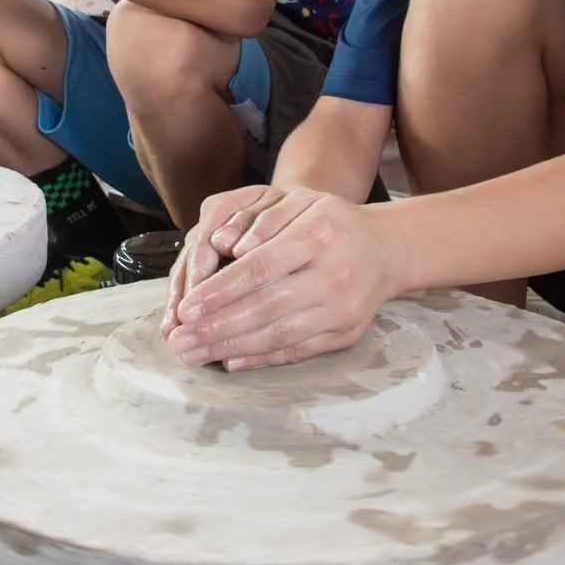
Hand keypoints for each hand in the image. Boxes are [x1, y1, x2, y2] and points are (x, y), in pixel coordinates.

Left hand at [161, 185, 400, 370]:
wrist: (384, 249)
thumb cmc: (330, 222)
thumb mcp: (300, 202)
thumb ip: (263, 220)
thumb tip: (227, 248)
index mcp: (319, 235)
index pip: (260, 268)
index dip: (220, 291)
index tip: (185, 308)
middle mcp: (334, 275)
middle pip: (266, 308)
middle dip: (216, 328)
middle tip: (179, 340)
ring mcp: (343, 309)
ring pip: (279, 335)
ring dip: (231, 348)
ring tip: (194, 354)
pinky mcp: (346, 334)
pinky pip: (298, 351)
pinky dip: (262, 359)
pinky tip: (231, 362)